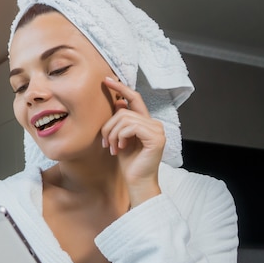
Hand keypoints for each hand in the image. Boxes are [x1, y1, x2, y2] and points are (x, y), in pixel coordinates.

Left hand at [100, 76, 163, 206]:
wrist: (137, 182)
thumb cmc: (129, 163)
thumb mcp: (120, 139)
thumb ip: (120, 122)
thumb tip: (117, 102)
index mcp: (146, 122)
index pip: (134, 98)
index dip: (121, 88)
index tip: (106, 80)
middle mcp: (154, 123)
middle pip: (123, 111)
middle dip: (108, 126)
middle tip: (106, 143)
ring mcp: (157, 130)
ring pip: (125, 119)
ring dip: (113, 134)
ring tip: (113, 148)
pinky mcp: (155, 138)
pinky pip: (130, 127)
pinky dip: (120, 137)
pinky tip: (120, 148)